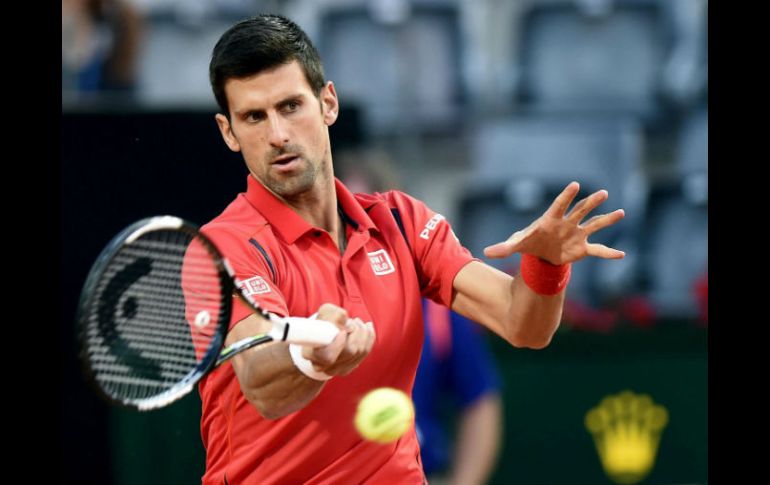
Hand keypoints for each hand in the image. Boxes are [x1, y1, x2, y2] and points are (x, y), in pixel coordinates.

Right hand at [302, 303, 375, 375]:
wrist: (321, 336)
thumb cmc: (322, 323)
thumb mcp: (324, 313)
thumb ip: (334, 315)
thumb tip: (346, 320)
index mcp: (310, 353)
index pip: (327, 356)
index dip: (338, 344)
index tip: (343, 331)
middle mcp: (322, 366)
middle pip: (350, 352)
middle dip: (356, 331)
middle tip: (352, 321)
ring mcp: (336, 370)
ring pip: (360, 351)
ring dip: (363, 332)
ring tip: (357, 322)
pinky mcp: (347, 369)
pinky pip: (365, 352)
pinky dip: (369, 336)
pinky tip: (367, 327)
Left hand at [483, 182, 624, 264]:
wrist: (541, 254)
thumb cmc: (529, 242)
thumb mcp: (516, 245)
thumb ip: (503, 247)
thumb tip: (486, 253)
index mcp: (551, 219)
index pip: (559, 205)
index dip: (566, 196)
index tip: (575, 185)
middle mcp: (567, 223)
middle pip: (581, 210)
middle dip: (591, 202)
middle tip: (603, 193)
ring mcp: (577, 234)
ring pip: (594, 224)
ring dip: (607, 219)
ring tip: (621, 213)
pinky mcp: (582, 248)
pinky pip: (598, 250)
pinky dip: (609, 253)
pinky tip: (622, 254)